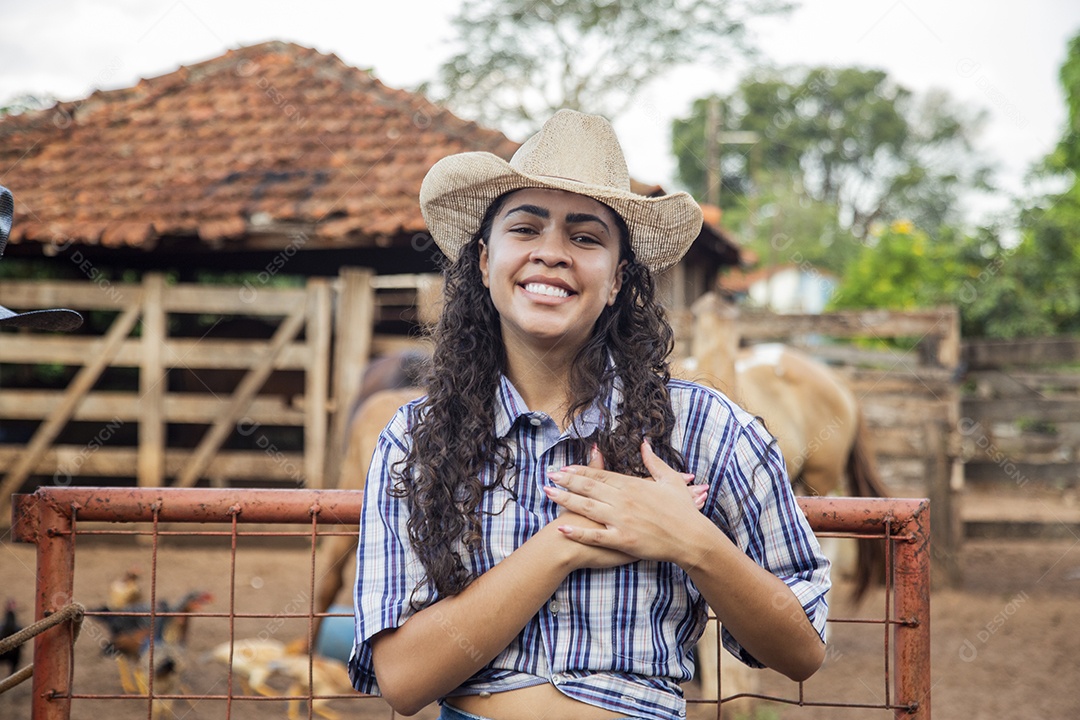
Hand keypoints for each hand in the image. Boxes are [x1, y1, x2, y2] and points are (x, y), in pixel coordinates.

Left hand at [543, 441, 711, 564]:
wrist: (692, 538)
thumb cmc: (684, 510)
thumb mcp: (671, 480)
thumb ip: (654, 462)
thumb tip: (644, 444)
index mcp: (633, 485)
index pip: (601, 474)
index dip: (580, 471)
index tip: (565, 468)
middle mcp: (623, 500)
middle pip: (589, 487)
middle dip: (566, 481)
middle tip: (549, 476)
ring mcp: (621, 520)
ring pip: (587, 507)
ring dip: (565, 500)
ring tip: (548, 494)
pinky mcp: (622, 540)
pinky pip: (595, 535)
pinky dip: (577, 531)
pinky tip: (562, 527)